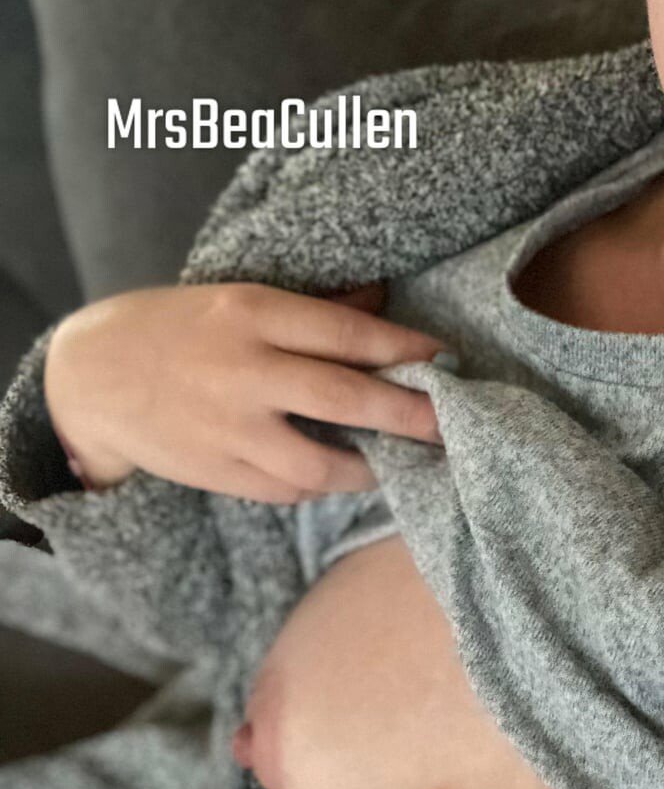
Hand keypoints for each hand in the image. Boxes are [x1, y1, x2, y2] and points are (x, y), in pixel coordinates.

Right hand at [43, 281, 452, 501]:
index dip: (403, 350)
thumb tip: (384, 303)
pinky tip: (343, 473)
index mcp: (249, 313)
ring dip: (369, 467)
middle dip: (407, 414)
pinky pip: (289, 489)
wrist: (90, 380)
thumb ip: (310, 309)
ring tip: (396, 459)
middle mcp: (242, 372)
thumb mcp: (236, 300)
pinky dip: (322, 484)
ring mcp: (229, 430)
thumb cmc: (175, 329)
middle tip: (448, 424)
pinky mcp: (219, 474)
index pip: (345, 334)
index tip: (443, 360)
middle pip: (343, 397)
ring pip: (322, 465)